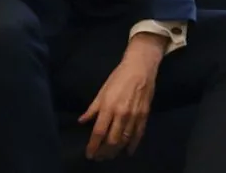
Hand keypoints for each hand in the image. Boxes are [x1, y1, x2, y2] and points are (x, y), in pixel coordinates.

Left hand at [77, 34, 164, 159]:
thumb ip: (92, 108)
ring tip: (109, 156)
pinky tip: (128, 152)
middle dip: (104, 152)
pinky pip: (138, 134)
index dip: (93, 146)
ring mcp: (134, 116)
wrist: (140, 67)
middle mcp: (121, 114)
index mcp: (108, 107)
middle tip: (99, 158)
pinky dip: (133, 145)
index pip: (98, 132)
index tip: (89, 154)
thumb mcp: (102, 91)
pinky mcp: (144, 115)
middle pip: (112, 140)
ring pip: (124, 140)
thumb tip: (81, 121)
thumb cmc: (118, 77)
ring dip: (116, 151)